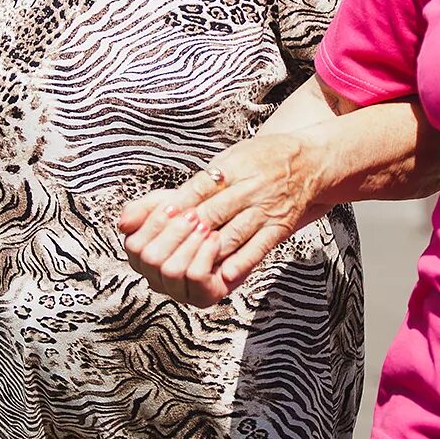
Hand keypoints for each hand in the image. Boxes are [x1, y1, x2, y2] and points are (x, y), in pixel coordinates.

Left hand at [117, 132, 323, 305]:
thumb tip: (130, 216)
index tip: (158, 224)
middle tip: (165, 252)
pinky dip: (240, 263)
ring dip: (208, 250)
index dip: (175, 209)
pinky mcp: (279, 228)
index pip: (196, 190)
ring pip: (232, 234)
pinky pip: (258, 249)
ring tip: (188, 265)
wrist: (309, 161)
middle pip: (211, 214)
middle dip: (187, 233)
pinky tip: (223, 277)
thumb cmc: (258, 162)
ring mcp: (264, 210)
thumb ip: (181, 190)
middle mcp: (247, 189)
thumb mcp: (223, 162)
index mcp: (230, 170)